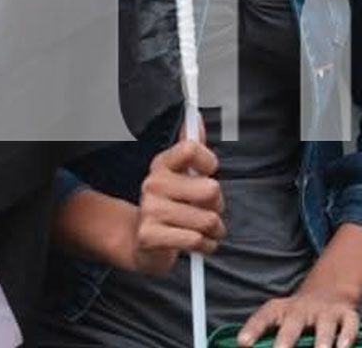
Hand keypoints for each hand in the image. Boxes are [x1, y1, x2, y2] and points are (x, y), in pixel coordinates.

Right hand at [131, 139, 224, 274]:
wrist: (142, 243)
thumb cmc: (172, 205)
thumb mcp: (182, 175)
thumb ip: (192, 146)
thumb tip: (195, 116)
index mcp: (162, 164)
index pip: (192, 148)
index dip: (208, 162)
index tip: (208, 173)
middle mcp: (153, 183)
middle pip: (211, 189)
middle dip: (219, 206)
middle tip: (210, 211)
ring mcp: (150, 210)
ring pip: (207, 219)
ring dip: (215, 230)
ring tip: (206, 230)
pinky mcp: (150, 236)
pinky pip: (195, 240)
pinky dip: (205, 246)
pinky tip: (200, 245)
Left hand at [237, 286, 360, 347]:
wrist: (329, 291)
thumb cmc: (298, 316)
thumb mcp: (280, 318)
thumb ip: (264, 332)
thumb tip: (245, 345)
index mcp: (282, 310)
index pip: (265, 316)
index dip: (253, 329)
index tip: (243, 343)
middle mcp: (303, 309)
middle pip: (295, 322)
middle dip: (287, 338)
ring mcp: (326, 311)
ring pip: (325, 324)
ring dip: (322, 339)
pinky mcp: (347, 314)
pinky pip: (350, 324)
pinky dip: (348, 336)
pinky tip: (343, 346)